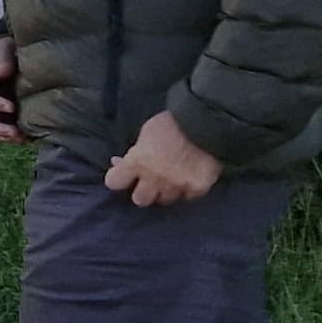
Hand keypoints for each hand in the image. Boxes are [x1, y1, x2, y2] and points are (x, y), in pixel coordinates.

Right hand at [0, 32, 23, 142]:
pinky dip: (16, 138)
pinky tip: (31, 139)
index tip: (12, 107)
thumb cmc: (7, 51)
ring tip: (24, 139)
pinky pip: (7, 132)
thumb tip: (3, 72)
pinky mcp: (7, 117)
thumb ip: (2, 58)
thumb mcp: (3, 49)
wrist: (12, 57)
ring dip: (7, 137)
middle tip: (15, 133)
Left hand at [104, 108, 224, 208]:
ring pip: (165, 200)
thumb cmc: (173, 122)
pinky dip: (188, 190)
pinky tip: (190, 180)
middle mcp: (154, 178)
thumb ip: (135, 152)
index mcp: (138, 161)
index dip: (118, 178)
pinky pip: (188, 197)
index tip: (123, 175)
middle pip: (140, 200)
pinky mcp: (197, 188)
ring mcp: (176, 186)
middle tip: (150, 182)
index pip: (114, 182)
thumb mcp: (147, 132)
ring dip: (166, 191)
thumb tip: (120, 162)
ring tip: (171, 180)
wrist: (208, 122)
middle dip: (144, 191)